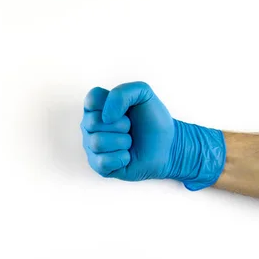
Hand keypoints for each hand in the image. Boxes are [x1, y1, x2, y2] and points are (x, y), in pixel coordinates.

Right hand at [81, 81, 225, 189]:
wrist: (168, 147)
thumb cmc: (153, 121)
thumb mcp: (143, 94)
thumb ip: (122, 92)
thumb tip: (105, 117)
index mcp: (98, 107)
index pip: (91, 100)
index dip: (110, 104)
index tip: (125, 110)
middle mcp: (90, 126)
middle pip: (92, 122)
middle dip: (120, 125)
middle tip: (130, 128)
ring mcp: (92, 146)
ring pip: (97, 142)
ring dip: (122, 142)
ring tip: (130, 142)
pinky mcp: (98, 166)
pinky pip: (103, 162)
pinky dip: (121, 158)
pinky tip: (127, 156)